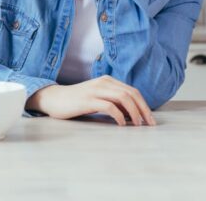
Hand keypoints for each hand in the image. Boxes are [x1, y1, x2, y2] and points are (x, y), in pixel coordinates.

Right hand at [25, 75, 156, 125]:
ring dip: (134, 113)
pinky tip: (122, 124)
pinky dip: (119, 116)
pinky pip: (109, 106)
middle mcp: (104, 82)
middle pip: (131, 94)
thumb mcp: (98, 98)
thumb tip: (132, 114)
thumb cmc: (77, 102)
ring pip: (123, 98)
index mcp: (108, 81)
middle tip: (150, 124)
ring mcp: (95, 90)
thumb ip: (113, 102)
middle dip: (144, 109)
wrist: (54, 99)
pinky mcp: (88, 100)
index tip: (150, 119)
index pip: (133, 91)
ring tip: (138, 125)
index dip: (144, 105)